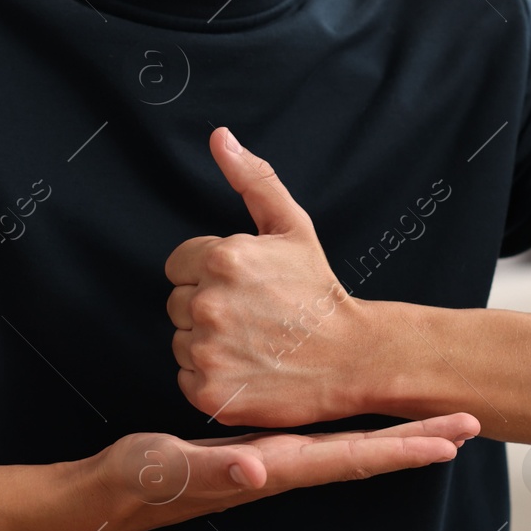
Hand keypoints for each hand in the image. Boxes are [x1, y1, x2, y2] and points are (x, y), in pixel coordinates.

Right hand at [81, 413, 480, 530]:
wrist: (111, 495)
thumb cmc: (136, 484)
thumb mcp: (169, 469)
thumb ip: (212, 471)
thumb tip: (260, 471)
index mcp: (273, 467)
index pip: (352, 458)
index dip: (403, 448)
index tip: (449, 438)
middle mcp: (284, 466)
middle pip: (366, 453)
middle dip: (419, 438)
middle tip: (469, 420)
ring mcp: (275, 460)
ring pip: (350, 445)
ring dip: (396, 433)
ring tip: (436, 418)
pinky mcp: (261, 450)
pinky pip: (323, 436)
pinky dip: (356, 425)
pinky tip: (365, 414)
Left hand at [165, 127, 368, 426]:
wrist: (354, 356)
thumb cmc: (319, 291)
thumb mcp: (292, 226)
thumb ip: (253, 179)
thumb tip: (219, 138)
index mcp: (221, 257)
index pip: (178, 265)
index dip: (209, 275)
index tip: (246, 289)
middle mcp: (208, 303)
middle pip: (176, 304)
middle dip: (208, 308)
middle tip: (254, 318)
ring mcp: (207, 350)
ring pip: (180, 342)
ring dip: (208, 345)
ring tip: (253, 344)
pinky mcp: (211, 392)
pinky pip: (186, 380)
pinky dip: (211, 380)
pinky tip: (248, 370)